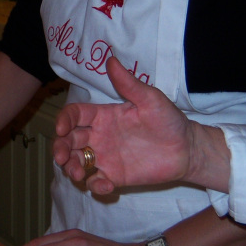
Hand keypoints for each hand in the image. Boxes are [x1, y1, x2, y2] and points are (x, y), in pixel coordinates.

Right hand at [53, 56, 198, 194]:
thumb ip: (129, 83)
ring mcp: (105, 157)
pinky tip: (105, 185)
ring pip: (76, 162)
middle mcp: (99, 136)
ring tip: (78, 174)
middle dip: (59, 148)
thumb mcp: (150, 99)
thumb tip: (111, 60)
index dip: (64, 120)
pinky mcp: (114, 176)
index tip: (61, 128)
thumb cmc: (168, 120)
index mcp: (103, 116)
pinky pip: (96, 182)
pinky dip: (94, 186)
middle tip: (62, 156)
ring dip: (70, 168)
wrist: (186, 148)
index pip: (74, 115)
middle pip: (68, 140)